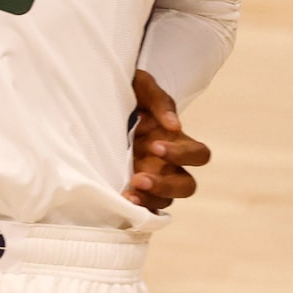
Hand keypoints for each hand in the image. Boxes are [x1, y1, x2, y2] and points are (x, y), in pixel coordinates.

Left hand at [124, 69, 211, 207]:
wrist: (93, 101)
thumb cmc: (125, 92)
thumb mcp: (140, 86)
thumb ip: (158, 101)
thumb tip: (174, 125)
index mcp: (176, 141)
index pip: (199, 154)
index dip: (182, 154)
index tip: (156, 145)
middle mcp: (168, 163)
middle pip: (186, 186)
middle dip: (166, 185)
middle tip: (139, 177)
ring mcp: (151, 177)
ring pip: (165, 200)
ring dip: (150, 199)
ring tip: (128, 193)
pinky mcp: (132, 187)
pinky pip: (144, 206)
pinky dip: (137, 206)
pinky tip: (121, 200)